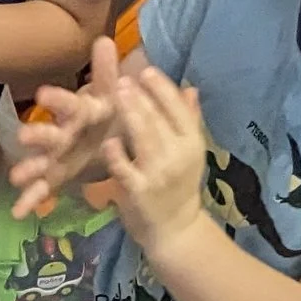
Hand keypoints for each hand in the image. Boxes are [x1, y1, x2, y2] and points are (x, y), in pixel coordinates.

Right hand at [8, 39, 122, 219]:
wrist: (108, 139)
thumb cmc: (109, 113)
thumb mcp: (111, 93)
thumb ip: (106, 72)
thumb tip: (103, 40)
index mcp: (80, 112)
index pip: (70, 104)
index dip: (57, 99)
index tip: (43, 95)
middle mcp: (63, 133)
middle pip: (49, 134)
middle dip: (36, 136)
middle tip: (22, 138)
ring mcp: (56, 156)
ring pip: (40, 162)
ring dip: (28, 169)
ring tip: (15, 177)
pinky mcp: (55, 177)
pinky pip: (42, 189)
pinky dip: (30, 200)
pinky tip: (17, 212)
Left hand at [99, 65, 208, 257]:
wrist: (175, 230)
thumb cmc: (178, 187)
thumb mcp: (190, 153)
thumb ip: (189, 120)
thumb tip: (190, 88)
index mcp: (192, 142)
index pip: (178, 108)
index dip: (161, 88)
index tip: (146, 71)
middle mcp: (178, 155)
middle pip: (159, 118)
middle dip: (141, 96)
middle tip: (124, 79)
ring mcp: (158, 173)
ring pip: (143, 137)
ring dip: (130, 113)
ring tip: (117, 94)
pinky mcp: (138, 192)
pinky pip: (125, 170)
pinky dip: (116, 155)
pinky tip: (108, 142)